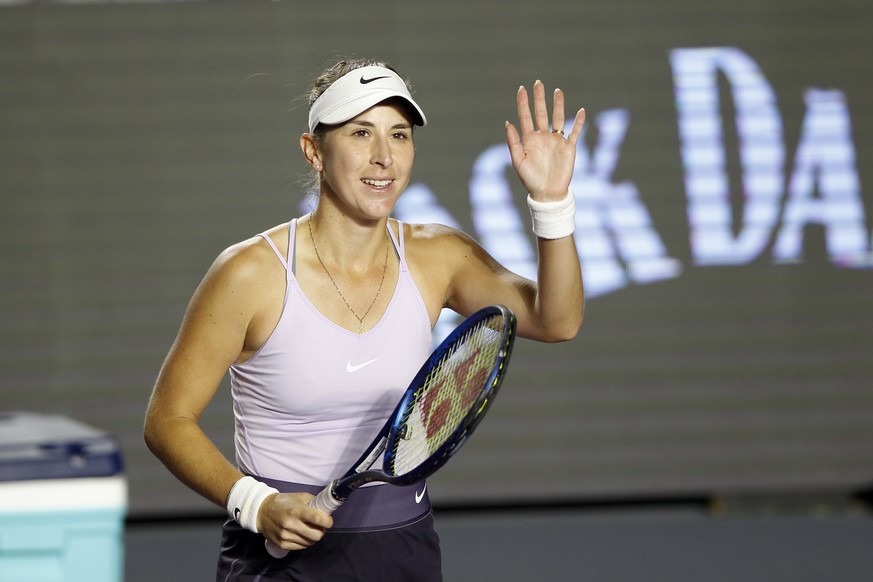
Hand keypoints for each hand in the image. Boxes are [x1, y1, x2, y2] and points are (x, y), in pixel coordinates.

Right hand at [258, 492, 333, 551]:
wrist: (262, 511)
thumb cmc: (283, 502)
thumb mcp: (299, 497)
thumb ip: (313, 502)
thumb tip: (326, 509)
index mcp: (296, 511)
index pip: (318, 520)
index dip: (328, 521)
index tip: (328, 520)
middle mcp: (291, 524)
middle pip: (317, 535)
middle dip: (321, 530)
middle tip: (319, 526)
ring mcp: (286, 536)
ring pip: (310, 542)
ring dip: (313, 537)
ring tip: (309, 529)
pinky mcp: (282, 544)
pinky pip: (301, 547)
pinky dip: (305, 542)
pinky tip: (301, 534)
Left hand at [505, 80, 585, 200]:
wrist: (548, 193)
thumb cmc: (530, 180)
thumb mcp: (518, 161)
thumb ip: (514, 142)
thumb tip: (507, 122)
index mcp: (529, 140)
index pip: (525, 117)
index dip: (523, 103)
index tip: (522, 89)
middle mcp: (543, 137)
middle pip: (541, 113)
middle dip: (539, 98)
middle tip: (538, 83)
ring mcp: (556, 141)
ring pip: (558, 118)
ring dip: (558, 105)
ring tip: (557, 91)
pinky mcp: (569, 148)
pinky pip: (575, 132)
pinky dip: (579, 122)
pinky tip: (581, 111)